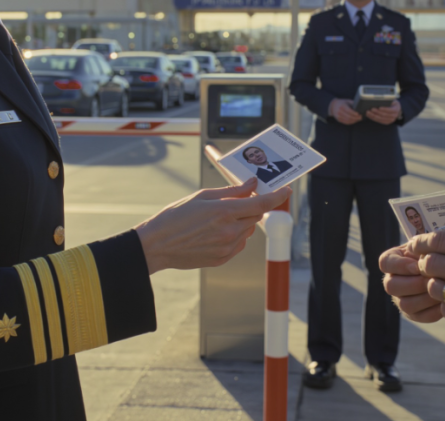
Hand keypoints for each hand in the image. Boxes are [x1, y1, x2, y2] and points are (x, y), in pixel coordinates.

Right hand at [135, 178, 291, 273]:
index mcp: (224, 212)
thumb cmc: (176, 216)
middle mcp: (229, 231)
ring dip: (242, 221)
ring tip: (219, 217)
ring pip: (248, 230)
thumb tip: (252, 184)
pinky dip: (235, 234)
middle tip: (240, 200)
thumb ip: (231, 191)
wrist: (157, 245)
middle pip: (256, 216)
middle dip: (253, 206)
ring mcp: (227, 248)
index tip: (286, 191)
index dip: (277, 196)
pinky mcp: (222, 258)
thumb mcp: (202, 196)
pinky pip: (239, 244)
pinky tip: (216, 230)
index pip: (261, 203)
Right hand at [328, 98, 361, 124]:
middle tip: (361, 117)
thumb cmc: (342, 103)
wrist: (333, 106)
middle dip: (356, 118)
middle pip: (349, 117)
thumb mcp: (347, 101)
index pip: (349, 111)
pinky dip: (351, 122)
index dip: (354, 113)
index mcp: (342, 106)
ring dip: (354, 121)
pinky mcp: (339, 120)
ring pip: (348, 120)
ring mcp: (338, 116)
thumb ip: (353, 103)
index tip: (359, 114)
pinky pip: (346, 122)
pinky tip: (355, 121)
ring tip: (359, 119)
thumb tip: (360, 107)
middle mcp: (339, 111)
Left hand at [365, 100, 401, 124]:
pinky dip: (373, 118)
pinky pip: (379, 121)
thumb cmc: (391, 102)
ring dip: (373, 115)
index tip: (379, 107)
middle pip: (384, 115)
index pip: (390, 110)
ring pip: (381, 118)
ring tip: (368, 112)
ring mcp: (390, 120)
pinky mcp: (386, 122)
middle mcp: (394, 116)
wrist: (394, 108)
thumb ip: (387, 100)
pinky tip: (369, 115)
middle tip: (371, 109)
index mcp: (396, 109)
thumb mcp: (391, 100)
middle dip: (377, 112)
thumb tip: (379, 99)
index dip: (385, 109)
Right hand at [380, 244, 442, 322]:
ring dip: (425, 297)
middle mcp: (392, 281)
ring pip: (405, 304)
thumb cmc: (437, 253)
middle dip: (414, 283)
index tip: (418, 265)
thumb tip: (425, 260)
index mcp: (392, 261)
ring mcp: (401, 300)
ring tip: (442, 290)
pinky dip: (435, 310)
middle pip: (391, 286)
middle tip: (432, 280)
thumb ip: (424, 249)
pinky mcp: (415, 314)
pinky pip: (422, 316)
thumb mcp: (429, 246)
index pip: (385, 263)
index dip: (400, 266)